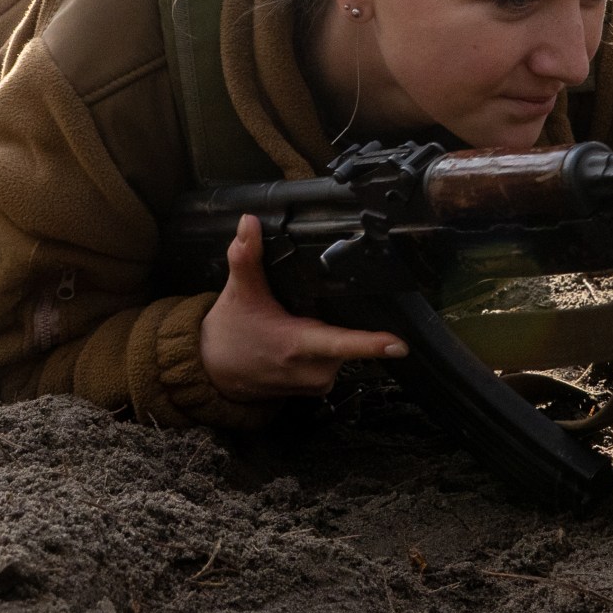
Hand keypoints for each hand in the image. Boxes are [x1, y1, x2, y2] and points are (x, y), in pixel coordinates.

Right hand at [200, 215, 404, 399]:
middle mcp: (310, 370)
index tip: (399, 343)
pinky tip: (304, 338)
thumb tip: (250, 223)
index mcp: (296, 346)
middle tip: (305, 308)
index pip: (340, 345)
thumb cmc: (229, 334)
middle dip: (338, 318)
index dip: (371, 344)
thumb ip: (247, 257)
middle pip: (347, 340)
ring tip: (298, 323)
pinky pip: (336, 363)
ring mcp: (315, 383)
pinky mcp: (316, 389)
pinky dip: (327, 349)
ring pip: (344, 351)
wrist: (213, 374)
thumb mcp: (238, 293)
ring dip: (331, 334)